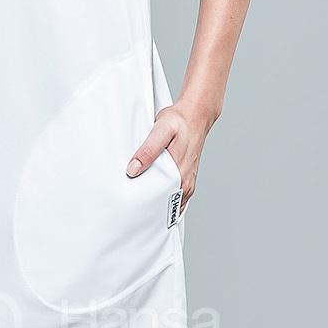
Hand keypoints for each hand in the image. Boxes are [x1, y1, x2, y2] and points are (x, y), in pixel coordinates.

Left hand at [125, 98, 212, 216]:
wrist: (196, 115)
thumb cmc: (179, 122)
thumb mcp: (161, 130)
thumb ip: (148, 150)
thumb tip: (133, 169)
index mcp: (179, 174)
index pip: (160, 203)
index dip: (145, 209)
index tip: (131, 211)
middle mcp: (185, 181)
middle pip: (165, 206)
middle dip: (149, 210)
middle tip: (131, 211)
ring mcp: (187, 181)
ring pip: (170, 203)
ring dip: (157, 206)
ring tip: (139, 208)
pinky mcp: (186, 178)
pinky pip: (175, 196)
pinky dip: (164, 199)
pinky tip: (153, 198)